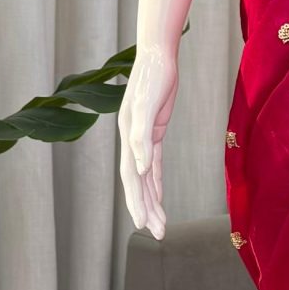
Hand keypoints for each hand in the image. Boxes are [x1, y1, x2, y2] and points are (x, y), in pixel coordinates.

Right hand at [119, 42, 178, 237]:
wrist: (158, 55)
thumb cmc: (153, 76)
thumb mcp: (148, 105)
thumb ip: (142, 137)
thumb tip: (140, 169)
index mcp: (128, 136)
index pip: (131, 177)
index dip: (136, 200)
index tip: (142, 224)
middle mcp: (132, 140)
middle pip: (137, 182)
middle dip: (146, 209)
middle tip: (158, 234)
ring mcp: (143, 137)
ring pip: (146, 177)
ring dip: (153, 200)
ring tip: (160, 225)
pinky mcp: (155, 131)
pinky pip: (155, 164)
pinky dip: (157, 181)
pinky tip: (160, 197)